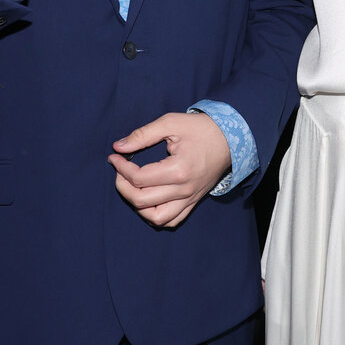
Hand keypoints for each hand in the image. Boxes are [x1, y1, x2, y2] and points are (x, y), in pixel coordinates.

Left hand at [108, 111, 231, 228]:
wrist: (230, 138)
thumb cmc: (200, 128)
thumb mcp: (170, 123)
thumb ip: (143, 135)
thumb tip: (118, 146)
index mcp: (178, 170)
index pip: (139, 178)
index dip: (121, 167)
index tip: (114, 156)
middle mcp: (184, 190)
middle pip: (142, 200)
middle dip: (122, 186)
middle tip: (119, 171)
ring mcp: (190, 198)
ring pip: (156, 218)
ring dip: (137, 206)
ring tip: (131, 188)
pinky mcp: (194, 201)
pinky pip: (172, 220)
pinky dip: (155, 216)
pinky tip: (148, 201)